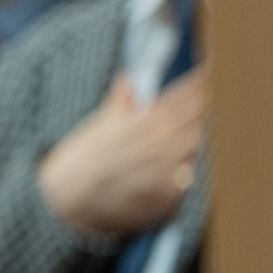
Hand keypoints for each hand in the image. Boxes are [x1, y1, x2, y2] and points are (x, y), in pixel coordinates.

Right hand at [37, 69, 208, 236]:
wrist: (65, 200)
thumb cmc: (79, 161)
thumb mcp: (96, 126)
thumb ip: (120, 103)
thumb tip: (129, 80)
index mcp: (139, 123)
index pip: (180, 99)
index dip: (198, 84)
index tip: (207, 72)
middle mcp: (156, 147)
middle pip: (194, 121)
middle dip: (201, 107)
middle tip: (205, 95)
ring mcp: (164, 173)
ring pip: (194, 147)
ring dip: (195, 134)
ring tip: (192, 126)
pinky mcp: (166, 197)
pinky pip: (187, 177)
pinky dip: (186, 165)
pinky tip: (180, 160)